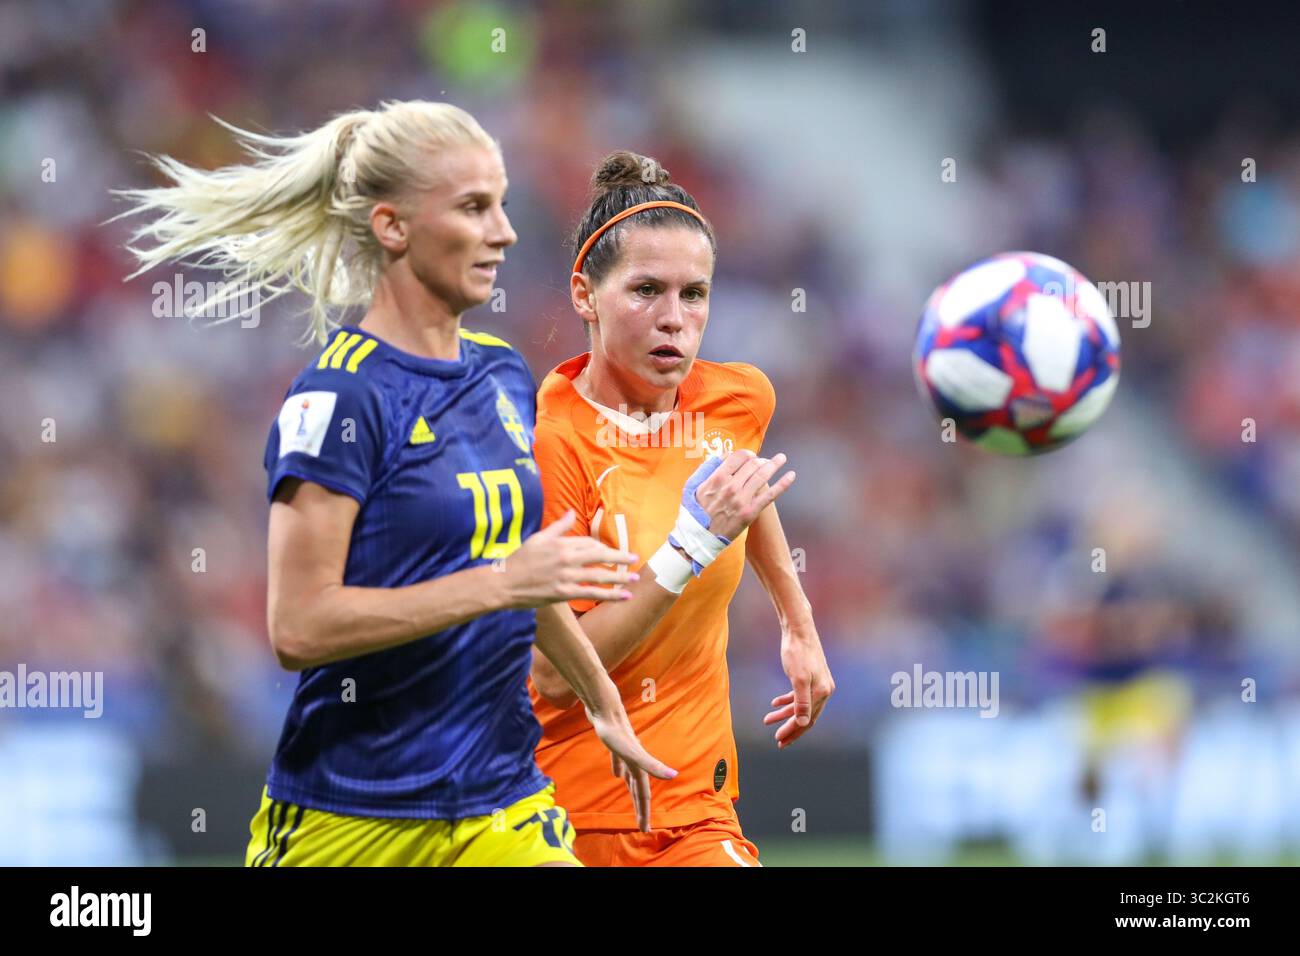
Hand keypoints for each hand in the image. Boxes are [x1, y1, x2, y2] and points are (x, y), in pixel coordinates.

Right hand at [500, 511, 638, 608]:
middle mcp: (566, 559)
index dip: (603, 548)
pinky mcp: (564, 593)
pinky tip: (623, 596)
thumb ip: (558, 527)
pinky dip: (609, 595)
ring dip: (620, 577)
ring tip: (634, 579)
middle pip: (600, 556)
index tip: (612, 552)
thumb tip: (571, 512)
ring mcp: (566, 576)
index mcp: (561, 544)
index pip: (589, 543)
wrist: (503, 583)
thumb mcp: (538, 538)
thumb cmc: (518, 560)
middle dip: (619, 557)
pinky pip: (591, 593)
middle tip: (635, 558)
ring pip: (599, 575)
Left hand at [587, 702, 677, 831]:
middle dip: (640, 806)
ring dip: (632, 789)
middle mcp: (634, 760)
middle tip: (641, 825)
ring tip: (633, 800)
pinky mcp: (614, 743)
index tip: (645, 829)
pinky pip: (619, 762)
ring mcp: (625, 752)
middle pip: (639, 788)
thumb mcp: (631, 752)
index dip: (644, 811)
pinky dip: (619, 770)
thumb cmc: (615, 731)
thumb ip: (651, 764)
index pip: (643, 794)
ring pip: (630, 776)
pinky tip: (616, 773)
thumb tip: (674, 776)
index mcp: (638, 766)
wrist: (604, 707)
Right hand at [693, 450, 796, 541]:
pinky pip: (770, 495)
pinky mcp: (750, 512)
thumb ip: (707, 469)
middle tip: (765, 461)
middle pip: (753, 464)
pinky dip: (782, 484)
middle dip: (761, 460)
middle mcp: (731, 486)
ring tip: (781, 458)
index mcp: (716, 478)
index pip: (738, 457)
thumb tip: (723, 457)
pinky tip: (791, 475)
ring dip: (775, 464)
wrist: (698, 537)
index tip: (751, 457)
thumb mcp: (693, 486)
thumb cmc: (695, 512)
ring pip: (762, 475)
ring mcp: (742, 499)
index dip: (747, 454)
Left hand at [763, 625, 833, 748]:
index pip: (807, 720)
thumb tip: (803, 724)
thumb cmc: (797, 652)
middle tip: (777, 739)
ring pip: (800, 705)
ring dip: (785, 714)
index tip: (779, 740)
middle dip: (791, 728)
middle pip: (806, 716)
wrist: (798, 629)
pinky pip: (799, 694)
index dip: (793, 731)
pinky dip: (787, 700)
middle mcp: (824, 690)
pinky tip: (774, 703)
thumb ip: (801, 702)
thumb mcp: (798, 679)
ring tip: (768, 719)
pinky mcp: (810, 676)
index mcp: (822, 693)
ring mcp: (817, 683)